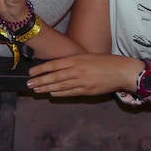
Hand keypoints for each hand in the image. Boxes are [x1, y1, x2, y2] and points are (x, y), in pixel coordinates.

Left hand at [27, 53, 142, 97]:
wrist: (122, 71)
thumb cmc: (105, 61)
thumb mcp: (86, 56)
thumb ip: (73, 61)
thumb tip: (59, 65)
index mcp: (76, 60)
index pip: (53, 65)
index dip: (41, 69)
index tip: (31, 72)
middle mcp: (77, 71)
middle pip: (54, 77)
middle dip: (40, 81)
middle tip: (29, 84)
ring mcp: (82, 82)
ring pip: (60, 86)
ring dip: (47, 88)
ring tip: (37, 90)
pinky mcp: (88, 91)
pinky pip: (71, 93)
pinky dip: (60, 94)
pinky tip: (52, 94)